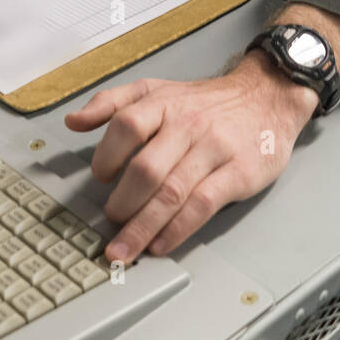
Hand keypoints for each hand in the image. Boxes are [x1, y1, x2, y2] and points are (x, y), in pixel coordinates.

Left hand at [63, 51, 316, 263]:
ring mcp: (214, 149)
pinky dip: (177, 230)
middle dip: (123, 203)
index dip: (107, 154)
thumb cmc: (206, 101)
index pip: (126, 125)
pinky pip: (202, 205)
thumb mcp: (158, 89)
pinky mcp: (237, 173)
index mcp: (164, 102)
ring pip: (172, 192)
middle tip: (110, 222)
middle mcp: (188, 124)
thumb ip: (113, 102)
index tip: (100, 177)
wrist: (267, 97)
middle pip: (146, 167)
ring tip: (123, 250)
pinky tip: (160, 244)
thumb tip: (72, 122)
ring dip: (142, 227)